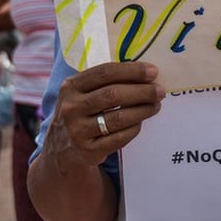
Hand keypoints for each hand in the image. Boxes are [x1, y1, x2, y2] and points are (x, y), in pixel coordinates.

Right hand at [42, 62, 164, 169]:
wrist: (62, 148)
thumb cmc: (81, 111)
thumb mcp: (81, 92)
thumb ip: (105, 81)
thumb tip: (146, 74)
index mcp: (70, 86)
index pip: (104, 73)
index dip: (131, 71)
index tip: (153, 71)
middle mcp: (71, 108)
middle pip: (113, 95)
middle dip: (142, 91)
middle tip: (159, 91)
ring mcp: (78, 131)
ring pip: (118, 118)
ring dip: (143, 110)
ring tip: (156, 105)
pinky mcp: (88, 150)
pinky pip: (119, 138)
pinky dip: (134, 128)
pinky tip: (141, 122)